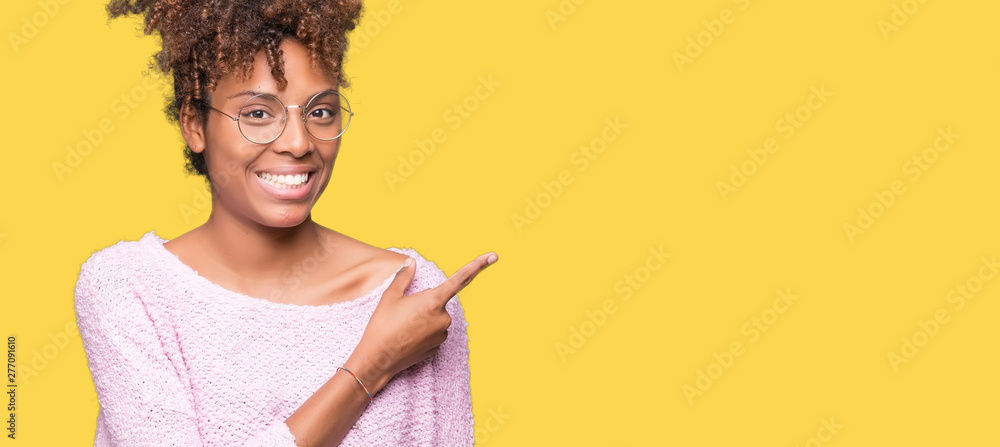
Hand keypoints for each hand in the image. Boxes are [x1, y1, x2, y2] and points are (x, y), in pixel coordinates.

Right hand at [345, 252, 497, 392]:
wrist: (378, 359)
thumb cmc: (382, 326)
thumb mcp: (390, 296)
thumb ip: (404, 277)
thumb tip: (411, 263)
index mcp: (434, 301)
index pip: (461, 279)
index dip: (477, 265)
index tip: (493, 255)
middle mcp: (443, 317)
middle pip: (439, 302)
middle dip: (425, 304)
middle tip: (404, 313)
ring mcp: (442, 334)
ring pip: (437, 318)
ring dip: (424, 319)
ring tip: (403, 326)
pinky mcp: (438, 347)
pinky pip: (435, 333)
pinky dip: (423, 332)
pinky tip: (408, 337)